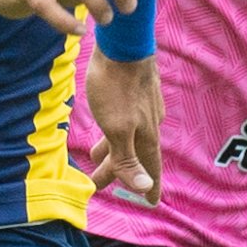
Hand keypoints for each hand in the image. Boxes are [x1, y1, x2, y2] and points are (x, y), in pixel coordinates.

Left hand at [83, 49, 161, 206]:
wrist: (123, 43)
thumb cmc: (116, 87)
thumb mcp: (117, 129)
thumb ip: (127, 159)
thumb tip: (143, 186)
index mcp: (146, 136)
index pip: (150, 169)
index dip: (150, 187)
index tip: (151, 202)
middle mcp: (150, 123)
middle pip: (135, 155)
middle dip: (117, 171)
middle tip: (97, 183)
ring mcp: (144, 106)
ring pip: (129, 136)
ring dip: (113, 150)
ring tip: (95, 157)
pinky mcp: (136, 90)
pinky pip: (126, 120)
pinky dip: (116, 131)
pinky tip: (110, 124)